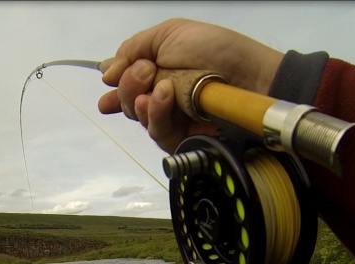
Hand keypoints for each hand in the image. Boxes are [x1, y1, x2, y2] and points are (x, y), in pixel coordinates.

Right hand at [98, 18, 284, 153]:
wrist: (249, 74)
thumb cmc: (213, 49)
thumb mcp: (169, 34)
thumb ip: (133, 49)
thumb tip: (105, 72)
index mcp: (155, 72)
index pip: (125, 85)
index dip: (114, 87)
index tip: (108, 84)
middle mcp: (159, 97)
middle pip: (126, 101)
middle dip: (128, 85)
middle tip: (146, 72)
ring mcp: (170, 120)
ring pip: (138, 118)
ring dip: (140, 100)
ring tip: (161, 87)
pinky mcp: (180, 139)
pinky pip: (157, 133)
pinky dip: (156, 114)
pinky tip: (164, 98)